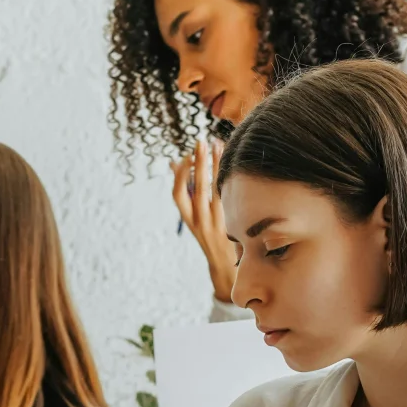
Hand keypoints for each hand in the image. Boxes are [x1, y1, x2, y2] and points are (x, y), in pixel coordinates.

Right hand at [171, 138, 237, 303]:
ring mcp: (217, 221)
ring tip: (217, 145)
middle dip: (199, 163)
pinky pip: (229, 196)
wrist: (225, 264)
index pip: (178, 195)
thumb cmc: (208, 233)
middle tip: (201, 142)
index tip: (185, 157)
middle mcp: (200, 220)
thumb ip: (186, 191)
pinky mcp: (232, 221)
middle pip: (198, 188)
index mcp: (187, 218)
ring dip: (216, 166)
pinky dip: (229, 178)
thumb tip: (175, 163)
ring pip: (215, 189)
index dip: (180, 175)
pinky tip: (231, 163)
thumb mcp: (192, 216)